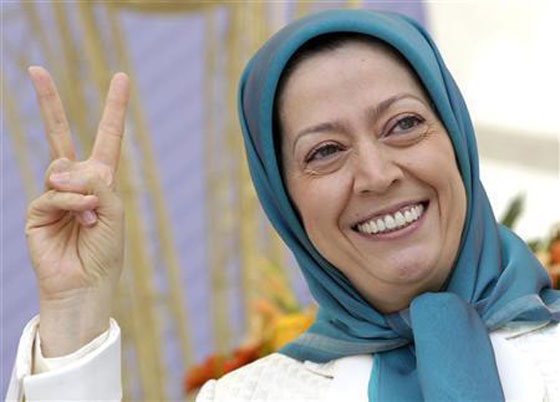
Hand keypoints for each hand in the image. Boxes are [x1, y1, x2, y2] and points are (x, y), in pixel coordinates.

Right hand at [25, 66, 129, 356]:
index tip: (122, 77)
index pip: (107, 136)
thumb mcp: (115, 210)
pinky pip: (53, 193)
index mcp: (101, 179)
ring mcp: (53, 194)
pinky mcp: (36, 211)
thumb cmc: (106, 250)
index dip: (114, 108)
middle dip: (48, 102)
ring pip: (61, 168)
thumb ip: (96, 183)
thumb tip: (59, 170)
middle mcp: (75, 181)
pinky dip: (70, 203)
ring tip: (90, 215)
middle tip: (35, 69)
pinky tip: (82, 216)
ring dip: (81, 190)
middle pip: (59, 133)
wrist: (87, 284)